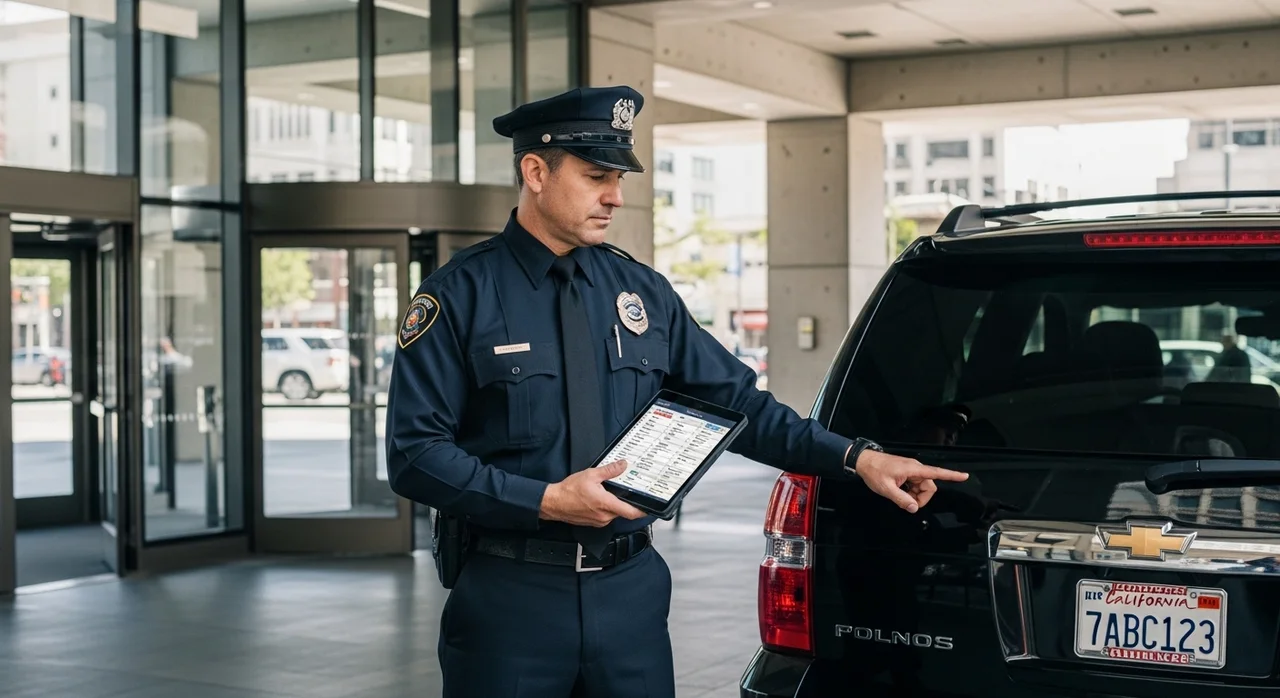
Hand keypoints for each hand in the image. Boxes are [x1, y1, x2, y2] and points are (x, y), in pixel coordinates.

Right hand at [539, 459, 647, 526]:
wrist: (554, 503)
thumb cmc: (568, 491)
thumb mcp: (591, 475)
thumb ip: (609, 470)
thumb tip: (622, 465)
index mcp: (606, 504)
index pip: (631, 512)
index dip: (643, 511)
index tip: (650, 507)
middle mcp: (604, 516)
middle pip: (624, 511)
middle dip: (626, 502)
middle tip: (628, 492)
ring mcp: (599, 521)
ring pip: (614, 514)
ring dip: (615, 504)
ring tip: (610, 492)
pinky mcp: (593, 522)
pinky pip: (606, 516)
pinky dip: (607, 508)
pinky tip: (601, 498)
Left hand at [852, 448, 968, 513]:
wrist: (863, 461)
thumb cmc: (874, 472)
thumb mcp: (886, 489)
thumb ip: (901, 499)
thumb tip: (914, 508)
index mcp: (913, 469)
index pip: (936, 473)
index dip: (952, 475)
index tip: (965, 476)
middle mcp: (915, 469)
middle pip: (929, 486)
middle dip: (921, 498)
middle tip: (906, 503)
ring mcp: (911, 471)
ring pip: (922, 487)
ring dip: (914, 495)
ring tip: (899, 495)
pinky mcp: (906, 473)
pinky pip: (915, 485)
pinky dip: (910, 492)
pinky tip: (899, 492)